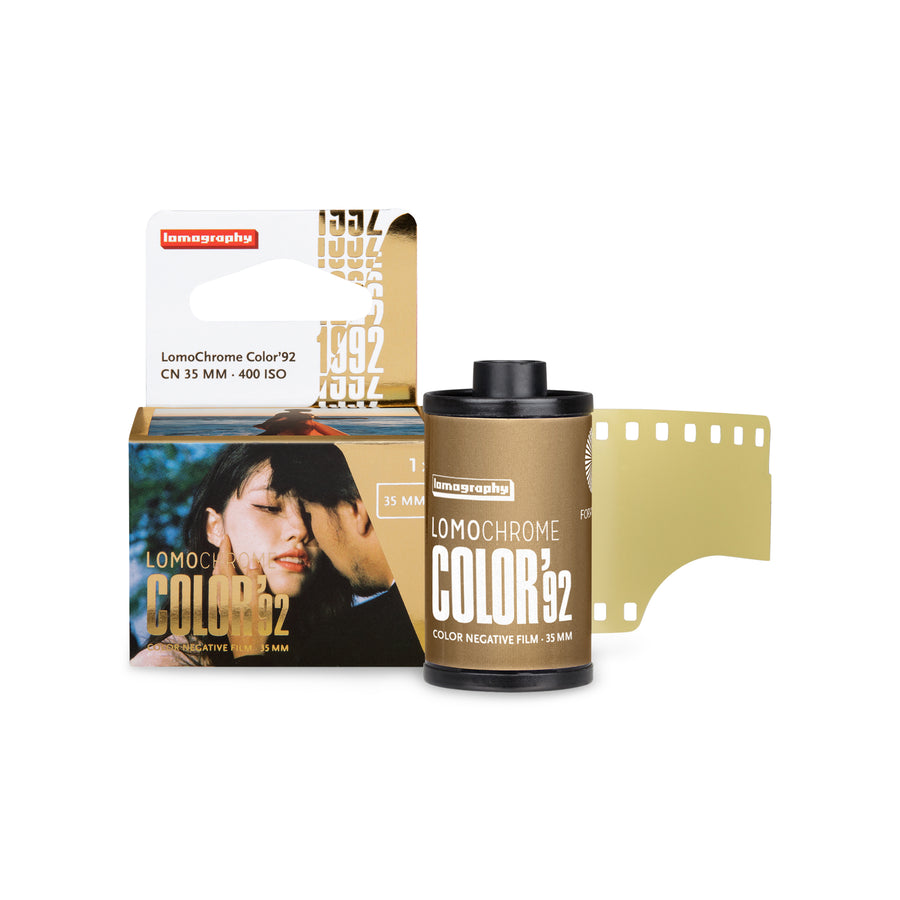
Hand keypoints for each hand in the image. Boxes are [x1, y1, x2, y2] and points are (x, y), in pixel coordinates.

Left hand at [215, 535, 268, 658]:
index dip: (225, 549)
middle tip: (225, 546)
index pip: (225, 563)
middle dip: (221, 557)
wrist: (248, 650)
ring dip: (219, 569)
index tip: (226, 537)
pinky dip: (220, 581)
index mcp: (232, 590)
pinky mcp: (224, 613)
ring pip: (216, 582)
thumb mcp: (260, 599)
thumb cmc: (257, 625)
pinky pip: (218, 591)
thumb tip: (252, 560)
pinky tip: (225, 585)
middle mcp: (223, 596)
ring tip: (224, 561)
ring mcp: (222, 605)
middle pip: (218, 572)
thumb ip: (256, 579)